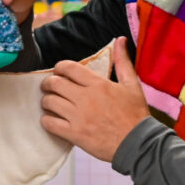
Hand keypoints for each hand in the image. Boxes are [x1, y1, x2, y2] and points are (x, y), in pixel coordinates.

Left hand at [40, 36, 148, 161]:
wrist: (137, 144)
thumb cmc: (135, 115)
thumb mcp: (132, 85)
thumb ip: (123, 61)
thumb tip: (120, 40)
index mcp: (98, 84)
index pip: (68, 67)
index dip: (59, 67)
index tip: (59, 72)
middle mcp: (85, 98)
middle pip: (54, 83)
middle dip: (48, 83)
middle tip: (49, 87)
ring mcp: (78, 117)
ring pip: (49, 102)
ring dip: (47, 101)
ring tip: (51, 104)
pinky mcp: (74, 134)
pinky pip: (50, 123)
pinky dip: (47, 120)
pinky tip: (52, 120)